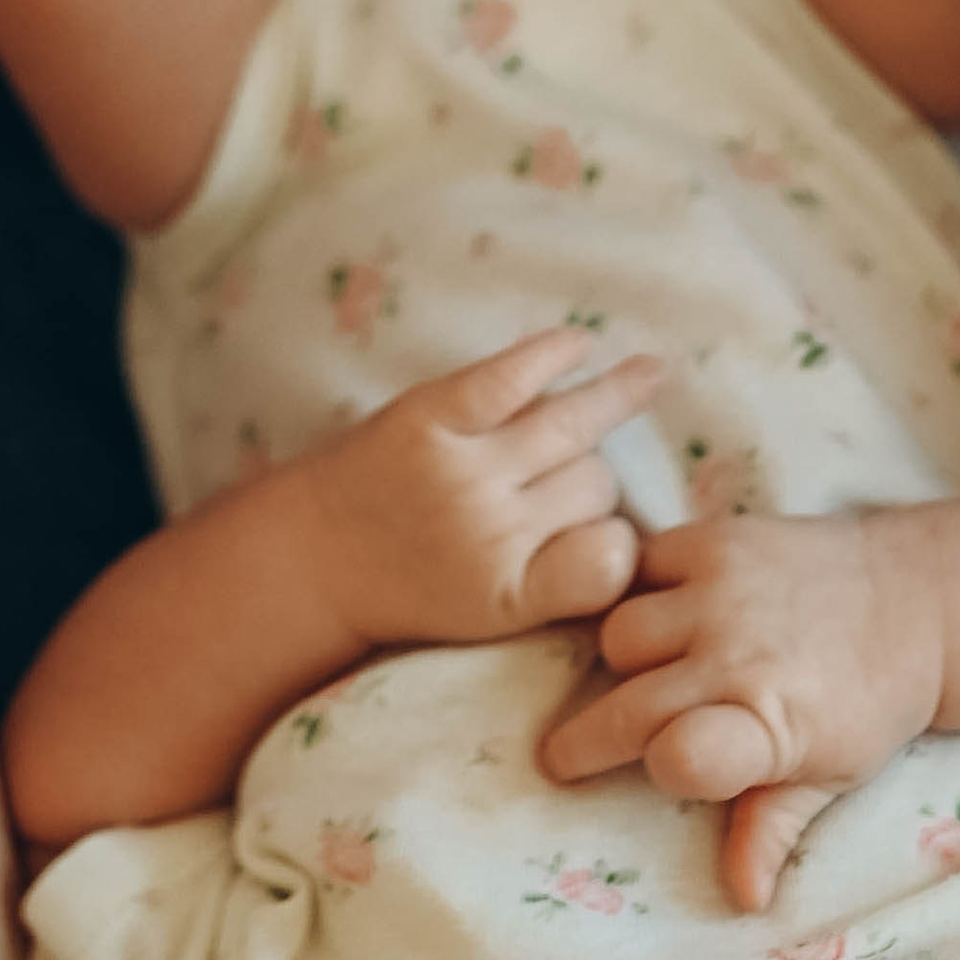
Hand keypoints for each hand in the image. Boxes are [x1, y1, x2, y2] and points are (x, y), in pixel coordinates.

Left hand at [308, 329, 657, 651]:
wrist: (310, 561)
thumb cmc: (414, 588)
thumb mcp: (494, 615)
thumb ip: (562, 582)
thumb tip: (637, 529)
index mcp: (511, 596)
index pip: (613, 554)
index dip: (620, 541)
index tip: (611, 537)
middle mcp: (490, 532)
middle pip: (596, 485)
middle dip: (593, 481)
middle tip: (562, 484)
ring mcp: (461, 469)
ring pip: (571, 426)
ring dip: (610, 399)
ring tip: (649, 375)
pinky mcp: (427, 417)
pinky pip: (511, 376)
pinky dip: (551, 355)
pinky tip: (582, 344)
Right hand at [540, 509, 944, 909]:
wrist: (917, 599)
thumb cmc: (869, 704)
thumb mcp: (834, 777)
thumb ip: (774, 830)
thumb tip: (744, 900)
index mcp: (772, 725)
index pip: (680, 758)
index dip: (655, 769)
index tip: (634, 776)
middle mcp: (739, 657)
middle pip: (626, 707)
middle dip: (588, 739)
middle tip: (566, 756)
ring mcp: (722, 592)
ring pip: (619, 635)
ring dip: (621, 662)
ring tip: (640, 677)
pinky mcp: (713, 540)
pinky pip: (636, 568)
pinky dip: (633, 591)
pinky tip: (655, 615)